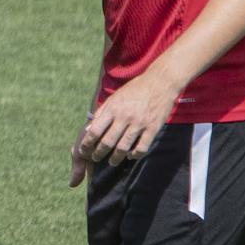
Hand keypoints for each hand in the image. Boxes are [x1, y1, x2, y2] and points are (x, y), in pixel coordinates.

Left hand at [69, 72, 179, 186]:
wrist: (160, 82)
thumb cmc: (134, 90)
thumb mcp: (115, 97)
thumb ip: (102, 112)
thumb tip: (89, 128)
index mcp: (113, 109)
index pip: (94, 131)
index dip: (87, 144)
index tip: (83, 150)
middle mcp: (125, 117)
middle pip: (107, 142)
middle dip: (98, 154)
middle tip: (95, 158)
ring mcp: (139, 123)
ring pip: (123, 148)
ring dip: (115, 158)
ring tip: (112, 162)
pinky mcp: (153, 128)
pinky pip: (142, 148)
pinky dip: (135, 155)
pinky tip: (131, 156)